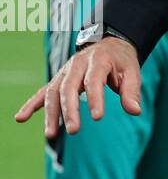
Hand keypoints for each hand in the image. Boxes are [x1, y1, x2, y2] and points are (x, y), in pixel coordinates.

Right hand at [14, 36, 141, 137]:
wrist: (110, 44)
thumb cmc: (122, 61)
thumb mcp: (132, 71)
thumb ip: (132, 91)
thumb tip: (135, 111)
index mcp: (99, 59)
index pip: (94, 80)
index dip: (95, 98)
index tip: (97, 117)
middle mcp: (78, 63)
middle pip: (70, 87)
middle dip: (70, 110)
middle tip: (74, 130)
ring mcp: (65, 71)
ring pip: (54, 92)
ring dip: (51, 114)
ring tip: (51, 135)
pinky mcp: (59, 79)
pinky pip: (43, 91)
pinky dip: (32, 104)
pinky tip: (21, 118)